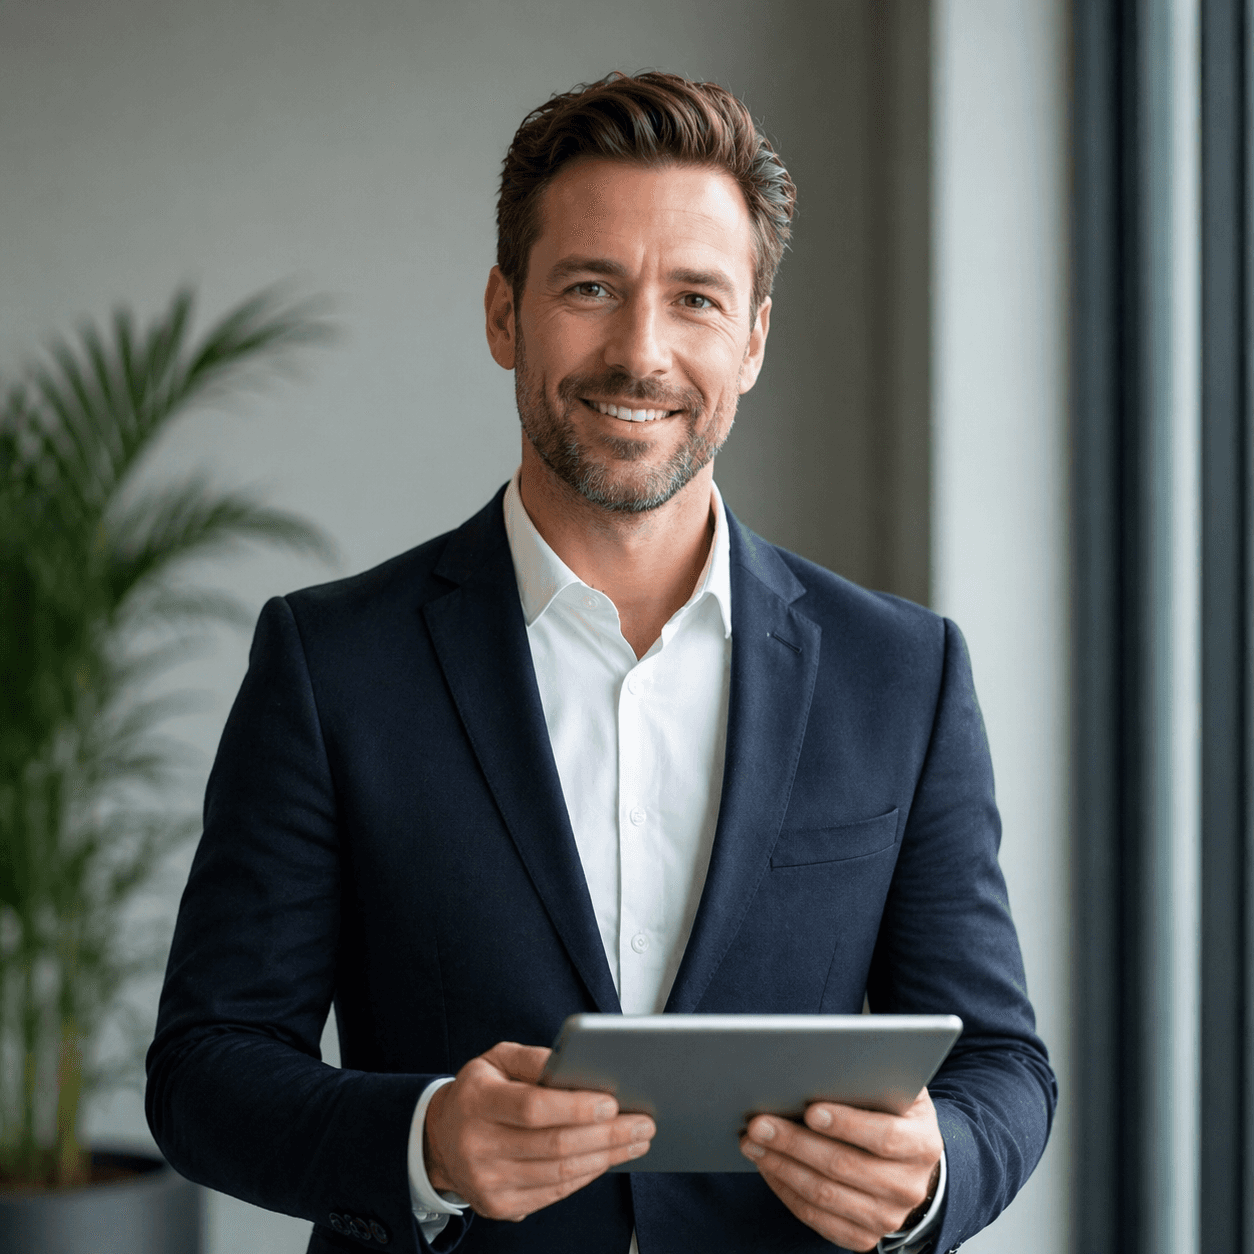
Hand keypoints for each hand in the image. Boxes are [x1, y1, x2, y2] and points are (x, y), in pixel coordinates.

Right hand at [424, 1041, 654, 1221]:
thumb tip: (576, 1062)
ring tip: (635, 1141)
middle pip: (553, 1146)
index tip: (612, 1102)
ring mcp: (487, 1182)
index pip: (532, 1108)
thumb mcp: (497, 1060)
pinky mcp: (499, 1206)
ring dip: (605, 1158)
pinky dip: (586, 1175)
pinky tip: (607, 1159)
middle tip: (642, 1123)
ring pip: (559, 1174)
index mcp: (477, 1102)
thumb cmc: (481, 1091)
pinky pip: (553, 1193)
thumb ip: (534, 1058)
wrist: (441, 1139)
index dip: (575, 1107)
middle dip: (605, 1135)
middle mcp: (477, 1146)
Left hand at [740, 1088, 942, 1251]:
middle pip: (844, 1167)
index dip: (847, 1124)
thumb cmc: (892, 1110)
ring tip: (752, 1142)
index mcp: (923, 1145)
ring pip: (824, 1195)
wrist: (909, 1161)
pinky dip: (785, 1190)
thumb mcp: (896, 1088)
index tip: (810, 1109)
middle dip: (795, 1142)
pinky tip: (767, 1166)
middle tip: (759, 1123)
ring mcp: (887, 1217)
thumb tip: (826, 1062)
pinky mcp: (863, 1236)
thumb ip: (873, 1076)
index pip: (886, 1137)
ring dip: (781, 1167)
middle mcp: (909, 1187)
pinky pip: (816, 1219)